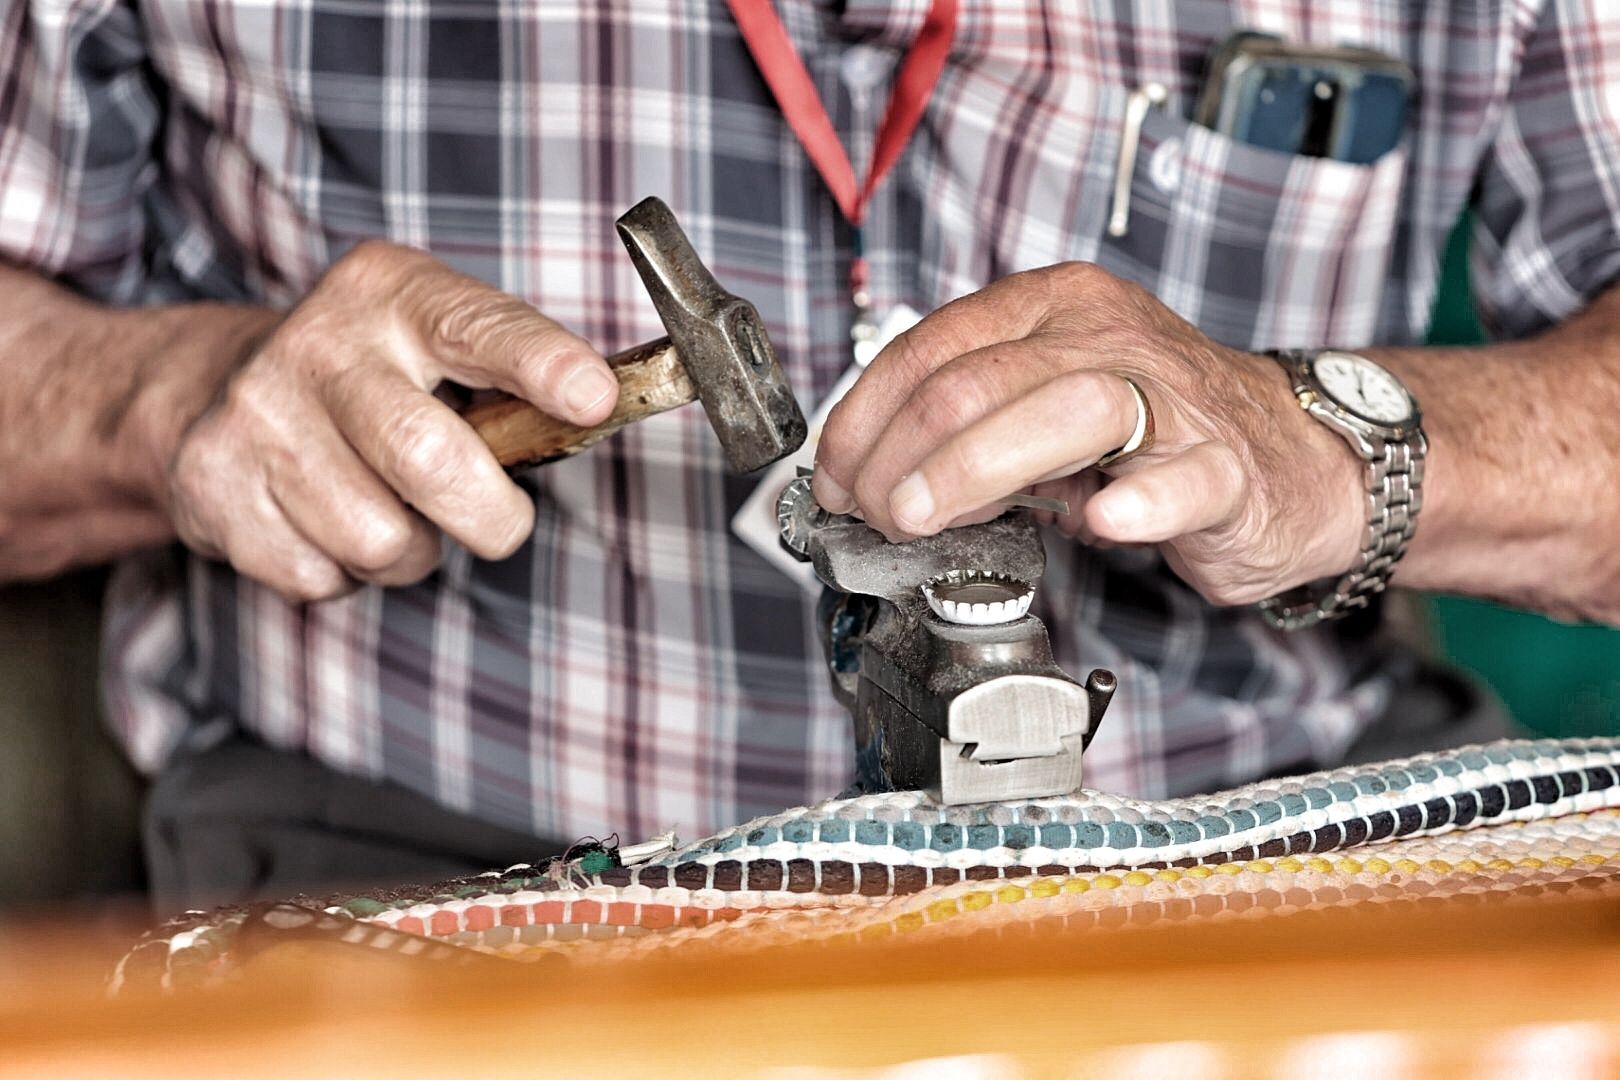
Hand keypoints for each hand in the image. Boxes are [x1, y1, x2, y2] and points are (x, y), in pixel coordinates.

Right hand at [156, 241, 617, 601]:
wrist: (206, 387)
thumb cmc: (369, 376)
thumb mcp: (436, 338)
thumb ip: (511, 376)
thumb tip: (602, 411)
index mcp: (394, 293)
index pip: (478, 327)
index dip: (541, 364)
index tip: (592, 396)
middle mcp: (321, 344)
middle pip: (428, 458)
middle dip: (489, 516)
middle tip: (498, 521)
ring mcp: (258, 415)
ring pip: (378, 540)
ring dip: (409, 551)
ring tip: (391, 508)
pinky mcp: (215, 486)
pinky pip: (322, 575)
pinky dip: (344, 572)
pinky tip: (327, 521)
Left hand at [812, 263, 1363, 607]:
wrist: (1290, 455)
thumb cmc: (1152, 430)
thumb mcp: (1037, 409)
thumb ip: (963, 432)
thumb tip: (871, 478)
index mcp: (1051, 307)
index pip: (930, 347)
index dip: (864, 418)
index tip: (835, 477)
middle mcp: (1106, 335)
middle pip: (977, 380)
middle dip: (898, 455)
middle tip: (870, 512)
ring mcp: (1172, 398)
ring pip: (1064, 411)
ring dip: (972, 469)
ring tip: (920, 517)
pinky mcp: (1226, 468)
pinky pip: (1183, 479)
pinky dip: (1140, 503)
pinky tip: (1105, 524)